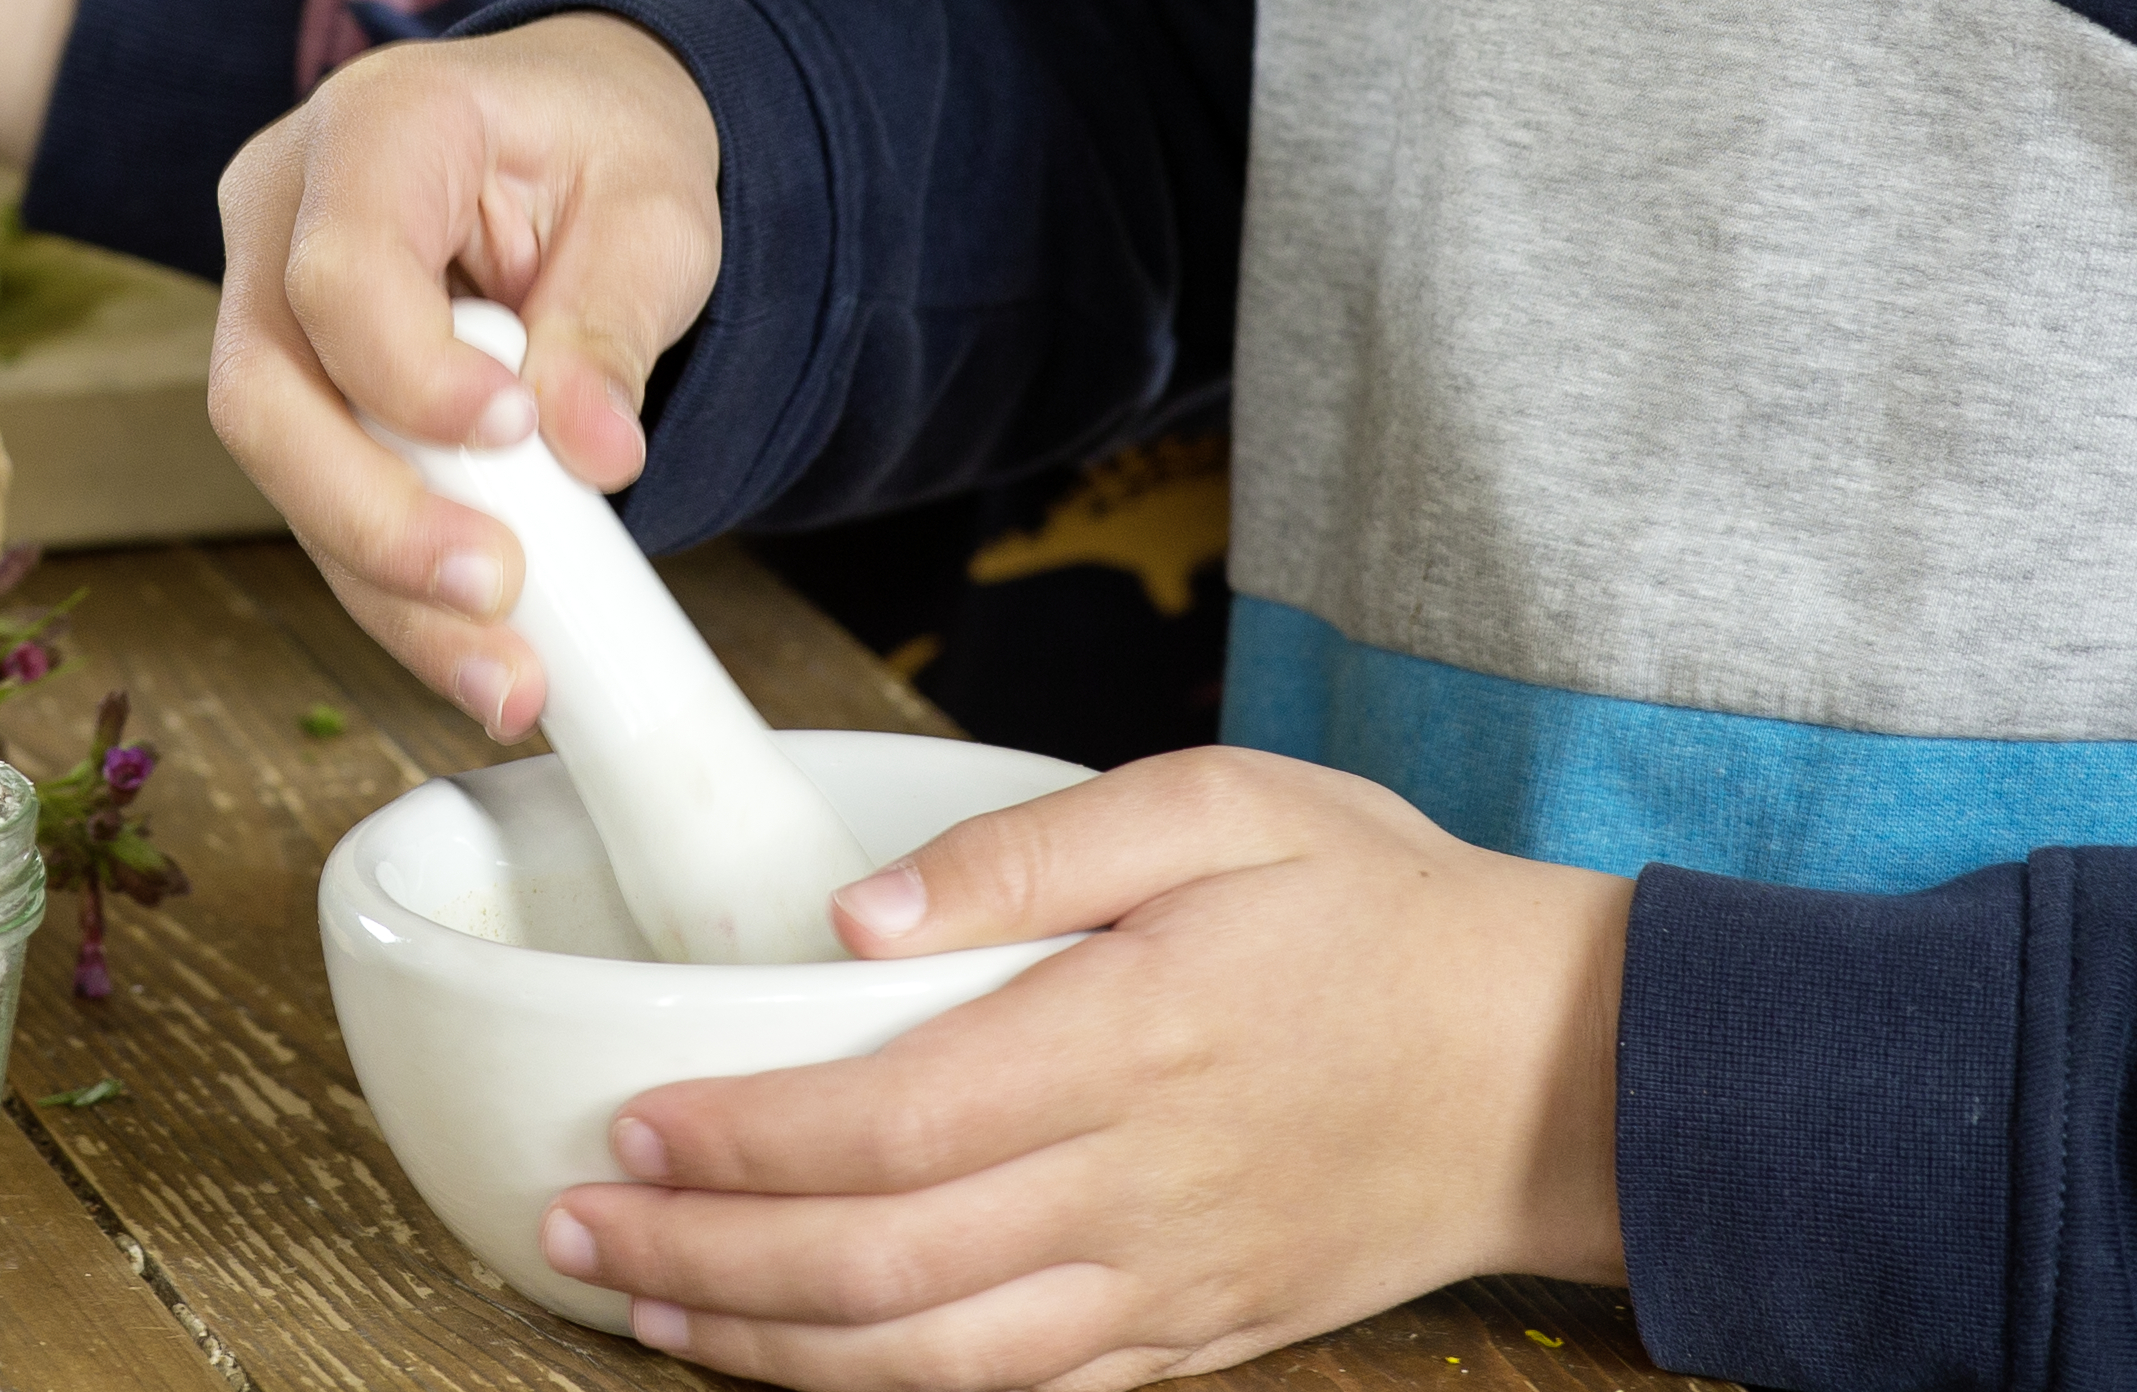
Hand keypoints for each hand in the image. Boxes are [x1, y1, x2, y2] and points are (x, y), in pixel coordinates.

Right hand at [207, 17, 724, 735]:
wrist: (571, 130)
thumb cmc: (599, 143)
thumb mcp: (652, 209)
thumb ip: (612, 321)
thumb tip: (594, 455)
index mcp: (376, 126)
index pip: (339, 271)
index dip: (410, 378)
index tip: (517, 433)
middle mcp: (284, 210)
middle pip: (265, 392)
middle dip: (375, 517)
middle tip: (497, 592)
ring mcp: (269, 299)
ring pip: (279, 470)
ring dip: (388, 587)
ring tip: (503, 672)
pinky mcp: (293, 384)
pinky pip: (320, 500)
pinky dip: (398, 587)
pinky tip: (479, 655)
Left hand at [540, 749, 1634, 1387]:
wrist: (1557, 1062)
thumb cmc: (1382, 906)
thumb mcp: (1223, 801)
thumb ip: (1035, 850)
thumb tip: (860, 910)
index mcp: (1131, 1039)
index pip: (890, 1123)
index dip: (743, 1142)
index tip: (631, 1124)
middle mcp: (1138, 1185)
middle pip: (880, 1263)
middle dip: (705, 1260)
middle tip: (580, 1229)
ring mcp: (1168, 1282)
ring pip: (933, 1360)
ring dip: (771, 1350)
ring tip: (645, 1309)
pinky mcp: (1200, 1339)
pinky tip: (805, 1366)